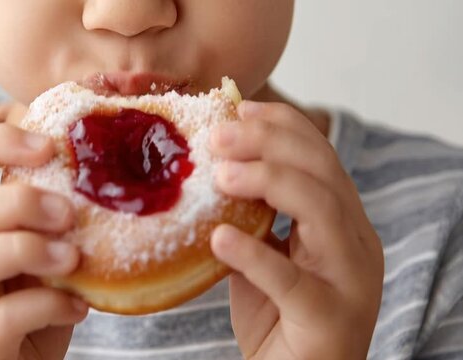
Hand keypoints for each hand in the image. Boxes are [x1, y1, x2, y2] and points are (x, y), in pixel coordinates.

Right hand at [0, 122, 87, 359]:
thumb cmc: (32, 313)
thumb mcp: (40, 260)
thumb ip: (49, 224)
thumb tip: (98, 172)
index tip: (48, 144)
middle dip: (23, 202)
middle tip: (70, 213)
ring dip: (30, 249)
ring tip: (74, 259)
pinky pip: (1, 318)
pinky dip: (48, 305)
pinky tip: (78, 307)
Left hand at [209, 102, 383, 358]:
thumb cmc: (278, 316)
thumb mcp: (265, 254)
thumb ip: (252, 217)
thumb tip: (213, 168)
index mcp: (342, 221)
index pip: (321, 155)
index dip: (281, 125)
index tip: (237, 110)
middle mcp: (355, 241)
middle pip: (323, 170)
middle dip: (268, 142)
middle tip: (217, 136)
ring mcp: (349, 279)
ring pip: (321, 209)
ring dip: (267, 181)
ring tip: (219, 174)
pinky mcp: (329, 317)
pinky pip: (292, 280)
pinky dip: (254, 254)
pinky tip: (219, 238)